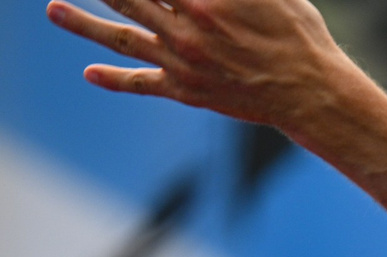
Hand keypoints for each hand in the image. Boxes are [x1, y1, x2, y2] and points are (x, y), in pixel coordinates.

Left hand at [44, 0, 353, 133]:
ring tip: (53, 10)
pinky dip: (115, 79)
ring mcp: (182, 60)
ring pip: (122, 36)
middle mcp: (184, 27)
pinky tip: (90, 73)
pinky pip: (144, 83)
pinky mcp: (188, 90)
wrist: (312, 94)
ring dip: (82, 23)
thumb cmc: (300, 36)